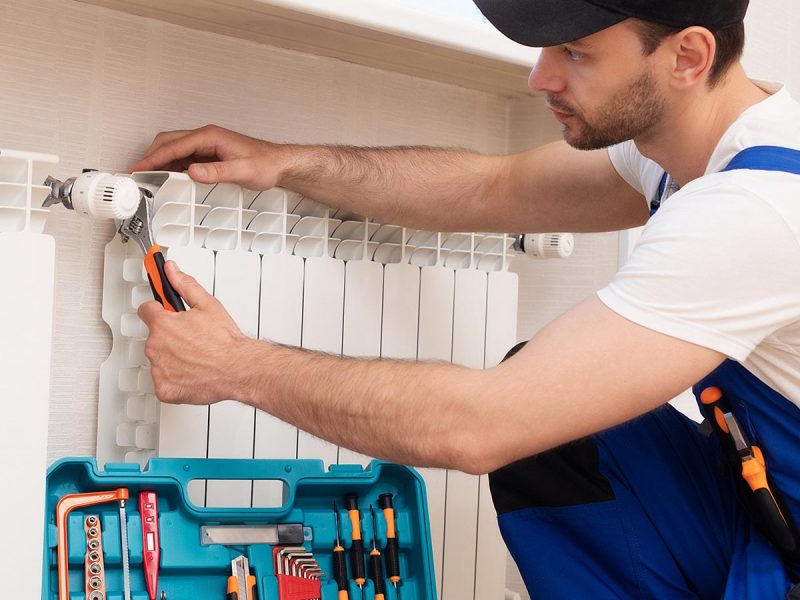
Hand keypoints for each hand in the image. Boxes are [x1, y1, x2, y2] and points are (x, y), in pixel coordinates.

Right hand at [130, 125, 283, 189]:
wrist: (279, 164)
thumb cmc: (265, 164)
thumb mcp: (241, 171)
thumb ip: (216, 172)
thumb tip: (192, 172)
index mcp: (210, 136)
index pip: (174, 146)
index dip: (154, 157)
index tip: (139, 167)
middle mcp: (206, 137)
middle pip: (169, 142)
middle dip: (151, 156)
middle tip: (138, 172)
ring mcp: (208, 145)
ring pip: (176, 149)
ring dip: (161, 162)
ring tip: (149, 177)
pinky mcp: (210, 154)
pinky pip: (186, 157)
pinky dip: (173, 166)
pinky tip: (170, 177)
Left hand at [138, 261, 251, 404]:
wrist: (238, 369)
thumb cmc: (225, 341)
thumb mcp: (207, 305)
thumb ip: (184, 285)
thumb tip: (171, 270)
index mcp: (162, 324)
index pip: (146, 310)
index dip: (159, 310)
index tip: (165, 312)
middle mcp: (155, 346)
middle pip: (155, 336)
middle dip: (170, 336)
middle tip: (192, 339)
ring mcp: (158, 369)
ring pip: (159, 359)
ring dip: (172, 357)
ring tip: (196, 357)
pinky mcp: (164, 388)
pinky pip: (163, 381)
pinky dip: (175, 379)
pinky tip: (192, 373)